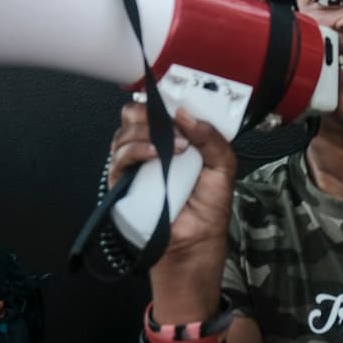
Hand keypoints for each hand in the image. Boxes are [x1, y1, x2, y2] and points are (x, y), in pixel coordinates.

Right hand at [108, 103, 237, 309]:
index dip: (165, 99)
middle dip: (150, 110)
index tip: (177, 98)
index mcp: (175, 140)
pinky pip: (119, 158)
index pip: (160, 109)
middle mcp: (152, 148)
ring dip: (148, 131)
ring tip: (175, 146)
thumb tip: (186, 114)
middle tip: (170, 119)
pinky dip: (136, 150)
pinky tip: (155, 154)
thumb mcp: (223, 167)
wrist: (195, 244)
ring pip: (125, 132)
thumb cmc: (208, 208)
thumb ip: (212, 138)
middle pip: (135, 114)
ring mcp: (135, 165)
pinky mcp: (121, 183)